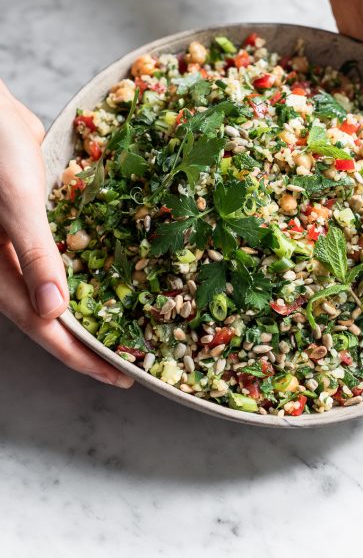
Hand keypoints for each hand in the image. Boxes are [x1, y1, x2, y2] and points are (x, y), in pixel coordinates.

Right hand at [0, 80, 132, 387]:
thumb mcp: (16, 206)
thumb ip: (34, 255)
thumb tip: (55, 312)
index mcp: (2, 272)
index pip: (46, 328)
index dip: (81, 355)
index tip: (118, 374)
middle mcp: (14, 267)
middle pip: (55, 318)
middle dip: (91, 343)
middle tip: (131, 359)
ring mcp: (27, 249)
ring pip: (62, 291)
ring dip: (92, 311)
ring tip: (127, 327)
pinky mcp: (41, 227)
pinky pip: (67, 260)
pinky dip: (89, 274)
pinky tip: (113, 278)